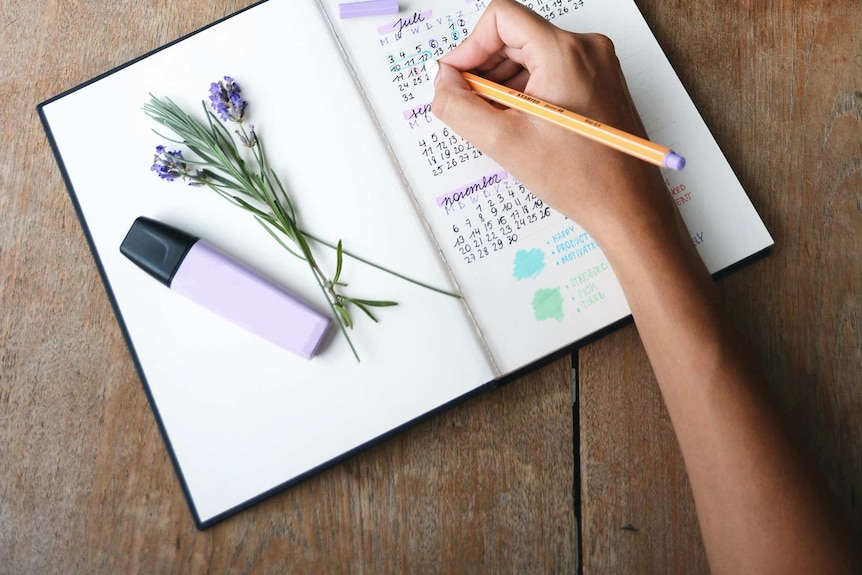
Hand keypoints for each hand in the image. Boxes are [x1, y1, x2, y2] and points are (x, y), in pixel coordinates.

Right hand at [431, 0, 675, 248]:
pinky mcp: (600, 81)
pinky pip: (551, 71)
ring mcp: (597, 64)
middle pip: (515, 36)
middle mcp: (586, 48)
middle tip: (471, 106)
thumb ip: (459, 106)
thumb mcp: (503, 142)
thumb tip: (441, 82)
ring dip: (504, 82)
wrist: (627, 207)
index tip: (456, 78)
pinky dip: (527, 90)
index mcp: (564, 52)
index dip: (469, 46)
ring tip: (497, 122)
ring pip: (532, 55)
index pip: (501, 18)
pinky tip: (520, 124)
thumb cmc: (580, 178)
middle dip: (484, 69)